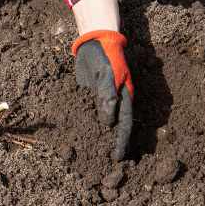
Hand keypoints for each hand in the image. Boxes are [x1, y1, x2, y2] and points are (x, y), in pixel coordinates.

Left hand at [72, 30, 133, 160]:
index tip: (118, 158)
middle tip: (106, 164)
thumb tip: (108, 123)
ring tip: (93, 155)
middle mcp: (116, 102)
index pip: (125, 125)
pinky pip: (90, 114)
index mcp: (124, 98)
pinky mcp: (91, 97)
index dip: (122, 142)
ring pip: (102, 123)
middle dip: (112, 145)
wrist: (94, 42)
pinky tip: (80, 137)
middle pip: (115, 128)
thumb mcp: (108, 76)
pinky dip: (87, 126)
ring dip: (99, 138)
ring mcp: (103, 101)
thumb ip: (107, 98)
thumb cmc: (105, 57)